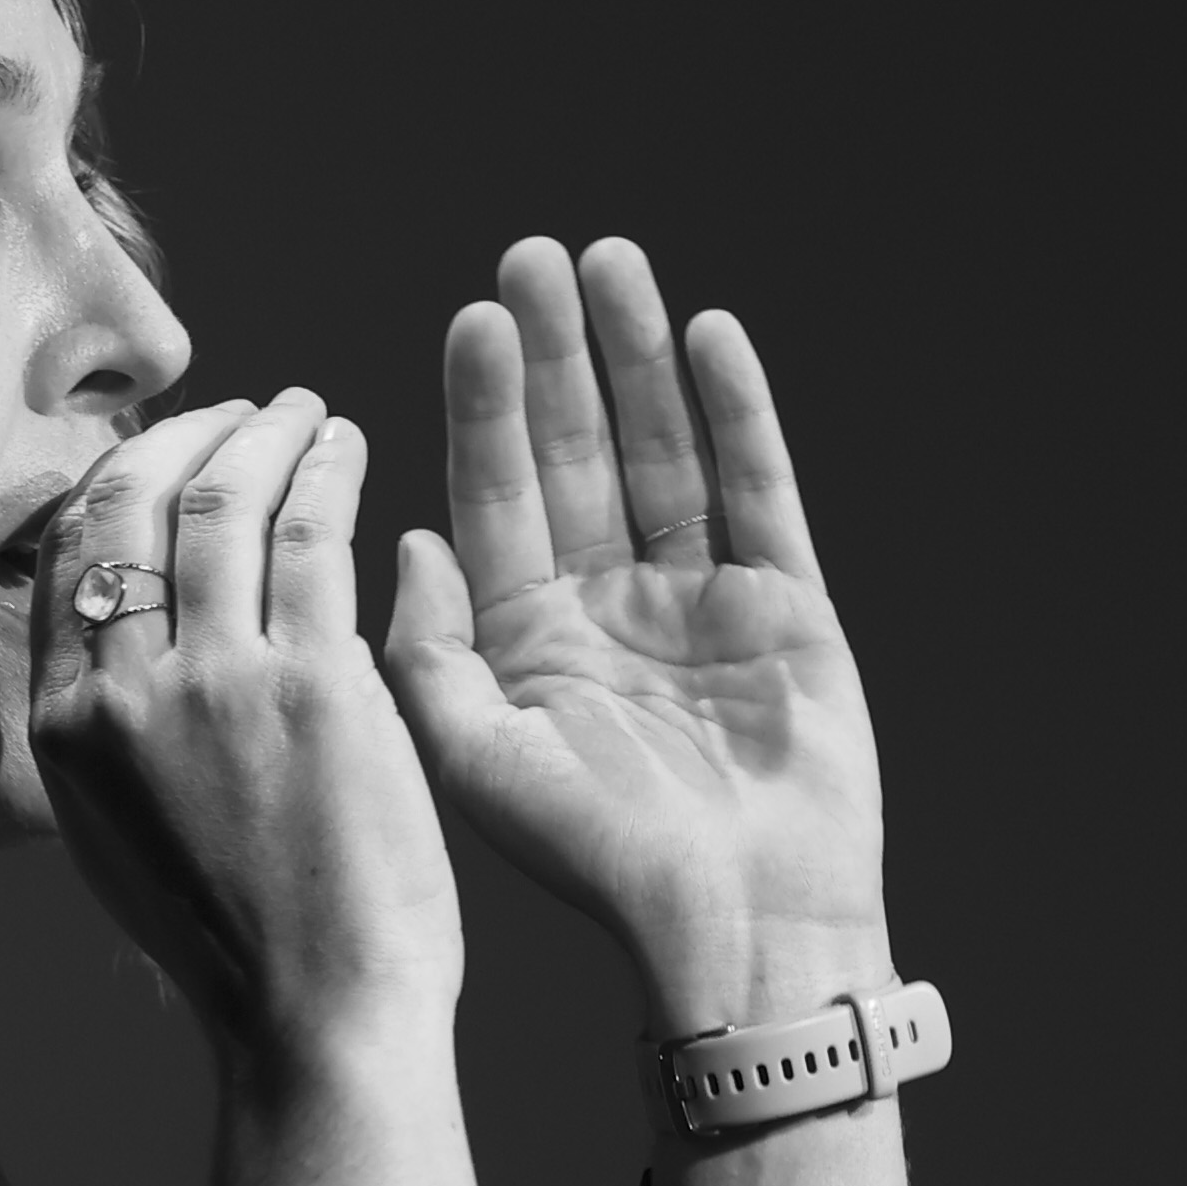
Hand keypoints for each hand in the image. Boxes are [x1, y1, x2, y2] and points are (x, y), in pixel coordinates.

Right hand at [29, 391, 469, 1175]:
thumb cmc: (239, 953)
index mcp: (65, 731)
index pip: (70, 557)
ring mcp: (216, 683)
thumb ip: (108, 738)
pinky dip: (329, 471)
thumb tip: (113, 650)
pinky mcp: (315, 683)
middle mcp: (121, 694)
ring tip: (306, 414)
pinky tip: (348, 449)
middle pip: (131, 507)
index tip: (168, 454)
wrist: (312, 1022)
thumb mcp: (122, 841)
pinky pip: (313, 534)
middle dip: (185, 437)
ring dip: (267, 435)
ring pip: (221, 502)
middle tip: (243, 415)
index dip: (118, 480)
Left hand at [383, 241, 889, 1038]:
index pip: (495, 497)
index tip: (473, 319)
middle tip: (531, 255)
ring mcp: (698, 600)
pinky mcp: (783, 605)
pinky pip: (757, 489)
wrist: (737, 929)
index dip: (483, 407)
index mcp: (525, 640)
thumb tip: (403, 536)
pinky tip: (709, 335)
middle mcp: (607, 606)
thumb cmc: (599, 866)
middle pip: (575, 454)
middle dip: (555, 356)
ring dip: (637, 359)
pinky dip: (736, 413)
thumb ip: (428, 651)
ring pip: (661, 451)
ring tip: (612, 262)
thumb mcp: (478, 762)